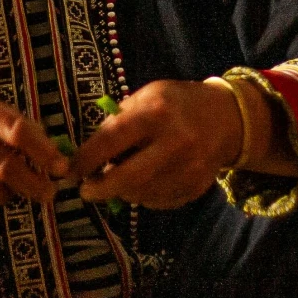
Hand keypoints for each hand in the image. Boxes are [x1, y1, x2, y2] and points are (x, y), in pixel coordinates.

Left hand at [70, 79, 244, 209]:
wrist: (228, 118)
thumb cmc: (177, 103)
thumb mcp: (147, 96)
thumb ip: (119, 121)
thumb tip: (88, 154)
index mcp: (156, 112)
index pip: (111, 140)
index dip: (86, 159)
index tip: (70, 170)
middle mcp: (174, 142)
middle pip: (126, 178)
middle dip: (99, 188)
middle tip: (86, 190)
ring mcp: (188, 169)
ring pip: (140, 194)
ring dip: (122, 191)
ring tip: (119, 178)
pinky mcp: (195, 187)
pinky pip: (157, 201)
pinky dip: (143, 195)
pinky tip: (145, 181)